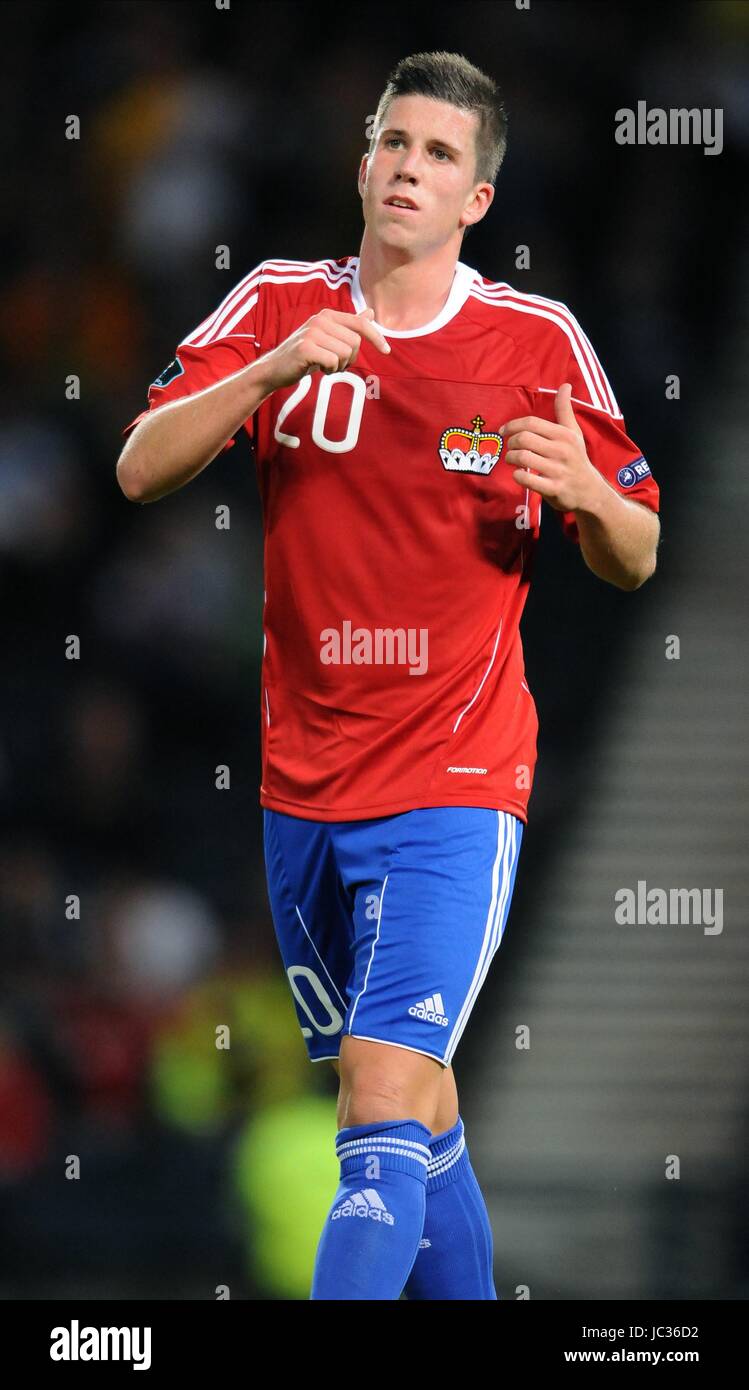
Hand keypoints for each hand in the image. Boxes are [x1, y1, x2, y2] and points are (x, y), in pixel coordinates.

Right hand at [262, 307, 389, 389]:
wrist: (276, 368)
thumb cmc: (305, 354)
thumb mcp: (329, 338)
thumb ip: (350, 325)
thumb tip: (371, 312)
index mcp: (328, 315)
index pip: (361, 323)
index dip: (376, 337)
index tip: (386, 351)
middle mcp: (320, 319)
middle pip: (355, 342)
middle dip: (350, 358)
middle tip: (335, 363)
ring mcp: (312, 332)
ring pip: (345, 353)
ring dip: (339, 366)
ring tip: (325, 365)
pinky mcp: (306, 347)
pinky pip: (333, 361)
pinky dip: (330, 370)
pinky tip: (318, 369)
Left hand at [500, 383, 600, 512]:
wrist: (589, 491)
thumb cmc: (577, 458)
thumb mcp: (574, 433)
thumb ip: (564, 410)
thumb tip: (565, 385)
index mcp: (564, 435)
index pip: (531, 423)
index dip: (512, 425)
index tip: (503, 431)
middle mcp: (561, 451)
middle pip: (523, 439)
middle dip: (510, 443)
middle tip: (510, 448)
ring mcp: (557, 470)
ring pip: (522, 458)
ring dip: (511, 458)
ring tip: (512, 460)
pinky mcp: (553, 489)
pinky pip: (527, 479)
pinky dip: (517, 475)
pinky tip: (519, 474)